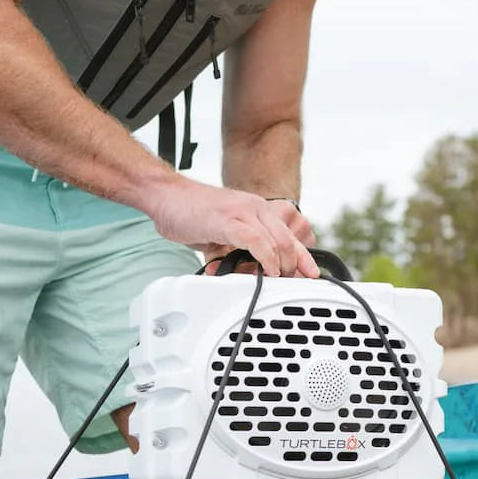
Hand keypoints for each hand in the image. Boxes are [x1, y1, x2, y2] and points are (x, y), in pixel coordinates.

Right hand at [148, 181, 317, 277]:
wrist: (166, 195)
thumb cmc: (192, 215)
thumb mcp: (224, 236)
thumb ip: (239, 252)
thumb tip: (249, 274)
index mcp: (258, 210)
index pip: (289, 236)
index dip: (304, 258)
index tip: (311, 276)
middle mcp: (255, 208)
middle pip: (289, 241)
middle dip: (294, 267)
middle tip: (288, 284)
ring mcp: (243, 212)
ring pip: (277, 241)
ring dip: (281, 266)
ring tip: (278, 280)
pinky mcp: (228, 220)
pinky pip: (256, 241)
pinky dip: (265, 259)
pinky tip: (267, 270)